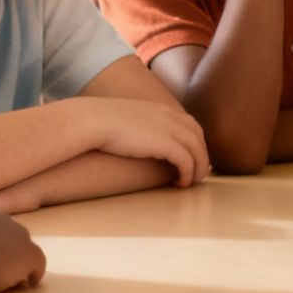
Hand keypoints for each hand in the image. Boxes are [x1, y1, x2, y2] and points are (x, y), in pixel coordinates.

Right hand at [0, 210, 47, 292]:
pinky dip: (35, 274)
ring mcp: (20, 237)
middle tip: (7, 267)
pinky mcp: (29, 254)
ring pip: (25, 251)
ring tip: (20, 279)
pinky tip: (31, 285)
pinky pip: (38, 264)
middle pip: (15, 236)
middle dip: (12, 251)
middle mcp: (5, 222)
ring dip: (22, 264)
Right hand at [96, 100, 211, 184]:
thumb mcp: (121, 118)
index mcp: (159, 109)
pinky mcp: (165, 143)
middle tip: (197, 172)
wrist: (90, 121)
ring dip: (198, 167)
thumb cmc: (96, 122)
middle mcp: (168, 116)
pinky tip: (180, 183)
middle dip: (201, 154)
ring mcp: (169, 128)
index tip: (191, 156)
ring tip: (192, 182)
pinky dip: (188, 173)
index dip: (194, 141)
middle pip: (197, 136)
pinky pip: (187, 161)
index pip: (188, 123)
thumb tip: (129, 136)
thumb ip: (133, 124)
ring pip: (197, 150)